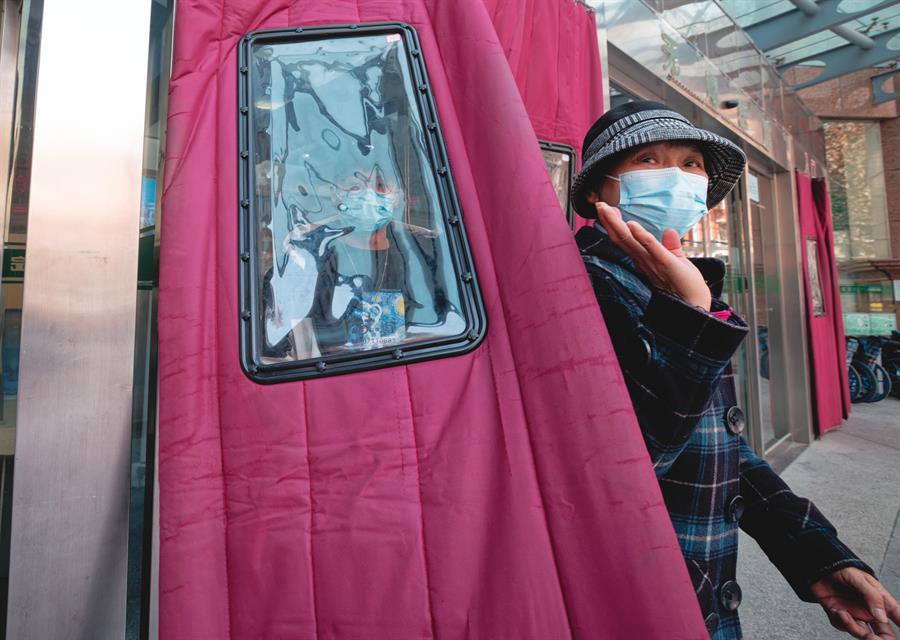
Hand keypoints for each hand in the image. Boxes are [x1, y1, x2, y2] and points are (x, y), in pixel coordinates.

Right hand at [595, 202, 711, 310]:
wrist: (696, 307)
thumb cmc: (685, 287)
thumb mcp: (677, 261)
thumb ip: (671, 247)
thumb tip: (669, 231)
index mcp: (644, 260)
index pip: (626, 240)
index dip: (614, 225)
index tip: (605, 209)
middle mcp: (644, 262)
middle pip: (622, 239)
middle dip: (609, 222)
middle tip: (598, 204)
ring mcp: (653, 264)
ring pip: (630, 242)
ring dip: (617, 225)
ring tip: (607, 209)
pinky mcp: (667, 265)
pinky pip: (651, 249)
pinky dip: (641, 236)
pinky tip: (632, 225)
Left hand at [811, 567, 899, 638]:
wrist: (817, 566)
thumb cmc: (840, 569)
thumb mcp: (858, 578)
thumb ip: (872, 597)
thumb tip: (883, 617)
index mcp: (879, 599)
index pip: (896, 614)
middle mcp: (869, 610)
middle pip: (884, 633)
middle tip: (874, 638)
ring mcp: (855, 614)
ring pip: (863, 634)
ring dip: (855, 629)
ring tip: (844, 614)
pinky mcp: (840, 617)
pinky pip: (844, 627)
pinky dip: (841, 621)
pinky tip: (836, 609)